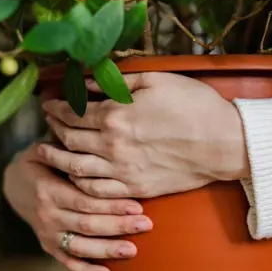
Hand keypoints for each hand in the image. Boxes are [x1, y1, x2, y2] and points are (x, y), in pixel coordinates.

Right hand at [3, 143, 153, 270]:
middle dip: (118, 226)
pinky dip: (86, 270)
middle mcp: (47, 214)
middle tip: (146, 225)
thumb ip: (70, 147)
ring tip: (133, 250)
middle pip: (87, 224)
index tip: (137, 204)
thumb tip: (94, 125)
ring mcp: (47, 233)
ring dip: (107, 250)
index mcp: (48, 189)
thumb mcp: (49, 148)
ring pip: (80, 246)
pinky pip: (67, 262)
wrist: (15, 184)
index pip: (84, 200)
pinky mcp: (49, 246)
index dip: (111, 205)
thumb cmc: (42, 159)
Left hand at [40, 72, 249, 198]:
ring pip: (76, 167)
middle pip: (69, 139)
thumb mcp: (157, 80)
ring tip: (46, 151)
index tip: (49, 104)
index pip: (73, 113)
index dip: (57, 108)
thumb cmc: (195, 106)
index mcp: (117, 115)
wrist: (225, 143)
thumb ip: (118, 81)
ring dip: (57, 158)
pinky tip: (74, 175)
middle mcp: (113, 145)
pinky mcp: (136, 187)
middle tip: (47, 121)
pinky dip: (79, 183)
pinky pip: (96, 190)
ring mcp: (123, 170)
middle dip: (53, 128)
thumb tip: (89, 83)